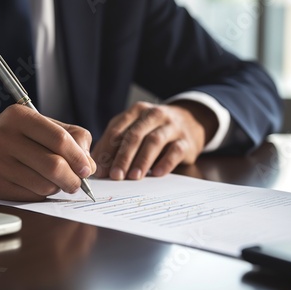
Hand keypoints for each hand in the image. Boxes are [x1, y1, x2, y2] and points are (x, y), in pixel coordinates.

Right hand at [0, 104, 95, 200]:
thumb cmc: (13, 135)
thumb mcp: (39, 124)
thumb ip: (70, 137)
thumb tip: (89, 164)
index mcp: (20, 117)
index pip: (60, 139)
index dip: (79, 157)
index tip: (87, 169)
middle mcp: (5, 137)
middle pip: (54, 165)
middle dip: (73, 178)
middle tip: (77, 182)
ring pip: (44, 184)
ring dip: (57, 187)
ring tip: (56, 182)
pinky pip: (30, 195)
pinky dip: (42, 194)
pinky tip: (37, 185)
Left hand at [92, 101, 217, 179]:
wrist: (191, 121)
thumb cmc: (154, 129)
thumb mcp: (136, 130)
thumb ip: (117, 144)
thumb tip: (99, 168)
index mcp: (136, 111)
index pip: (117, 130)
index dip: (107, 150)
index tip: (100, 170)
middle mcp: (154, 115)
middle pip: (134, 135)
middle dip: (123, 157)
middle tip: (115, 176)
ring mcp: (172, 126)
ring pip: (154, 141)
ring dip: (142, 160)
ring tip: (133, 177)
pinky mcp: (186, 140)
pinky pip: (175, 151)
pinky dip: (165, 163)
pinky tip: (157, 174)